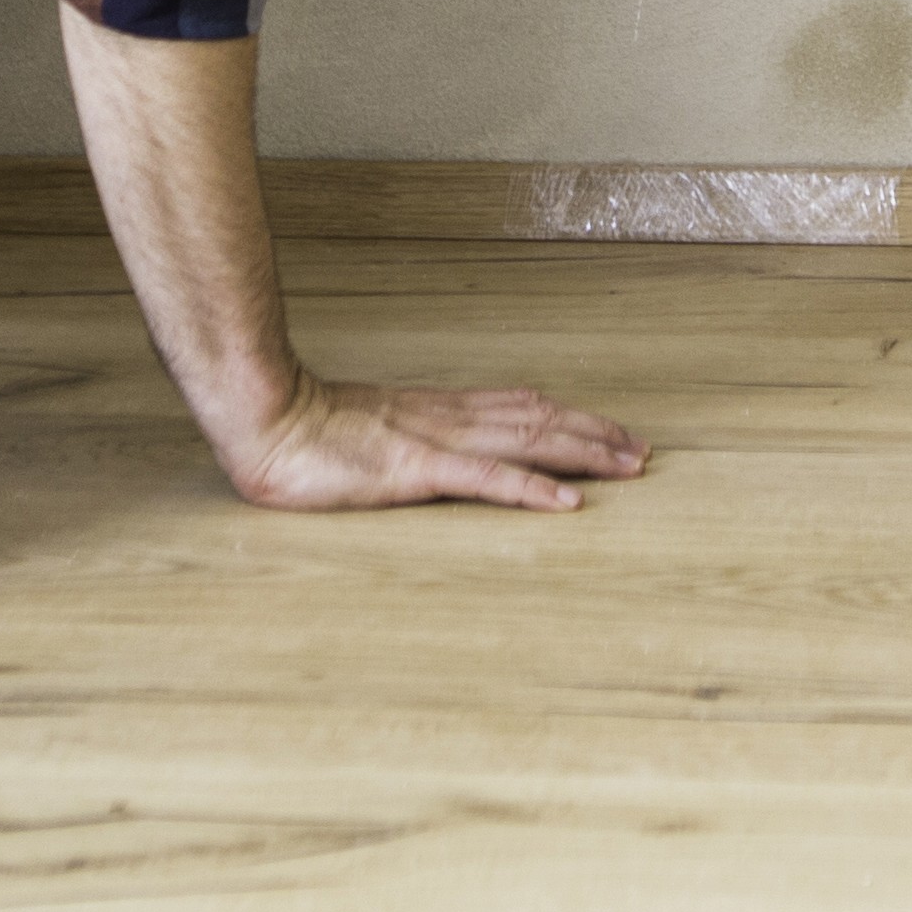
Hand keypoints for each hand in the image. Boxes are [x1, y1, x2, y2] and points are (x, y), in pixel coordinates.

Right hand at [223, 372, 648, 513]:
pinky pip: (485, 479)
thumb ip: (410, 437)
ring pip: (528, 442)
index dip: (573, 419)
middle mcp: (449, 416)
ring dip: (584, 455)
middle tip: (643, 452)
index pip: (523, 408)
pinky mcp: (417, 469)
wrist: (268, 418)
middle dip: (597, 436)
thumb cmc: (309, 433)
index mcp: (439, 409)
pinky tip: (565, 503)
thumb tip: (437, 450)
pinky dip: (531, 489)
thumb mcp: (374, 433)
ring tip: (628, 467)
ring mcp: (436, 439)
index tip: (614, 432)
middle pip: (541, 421)